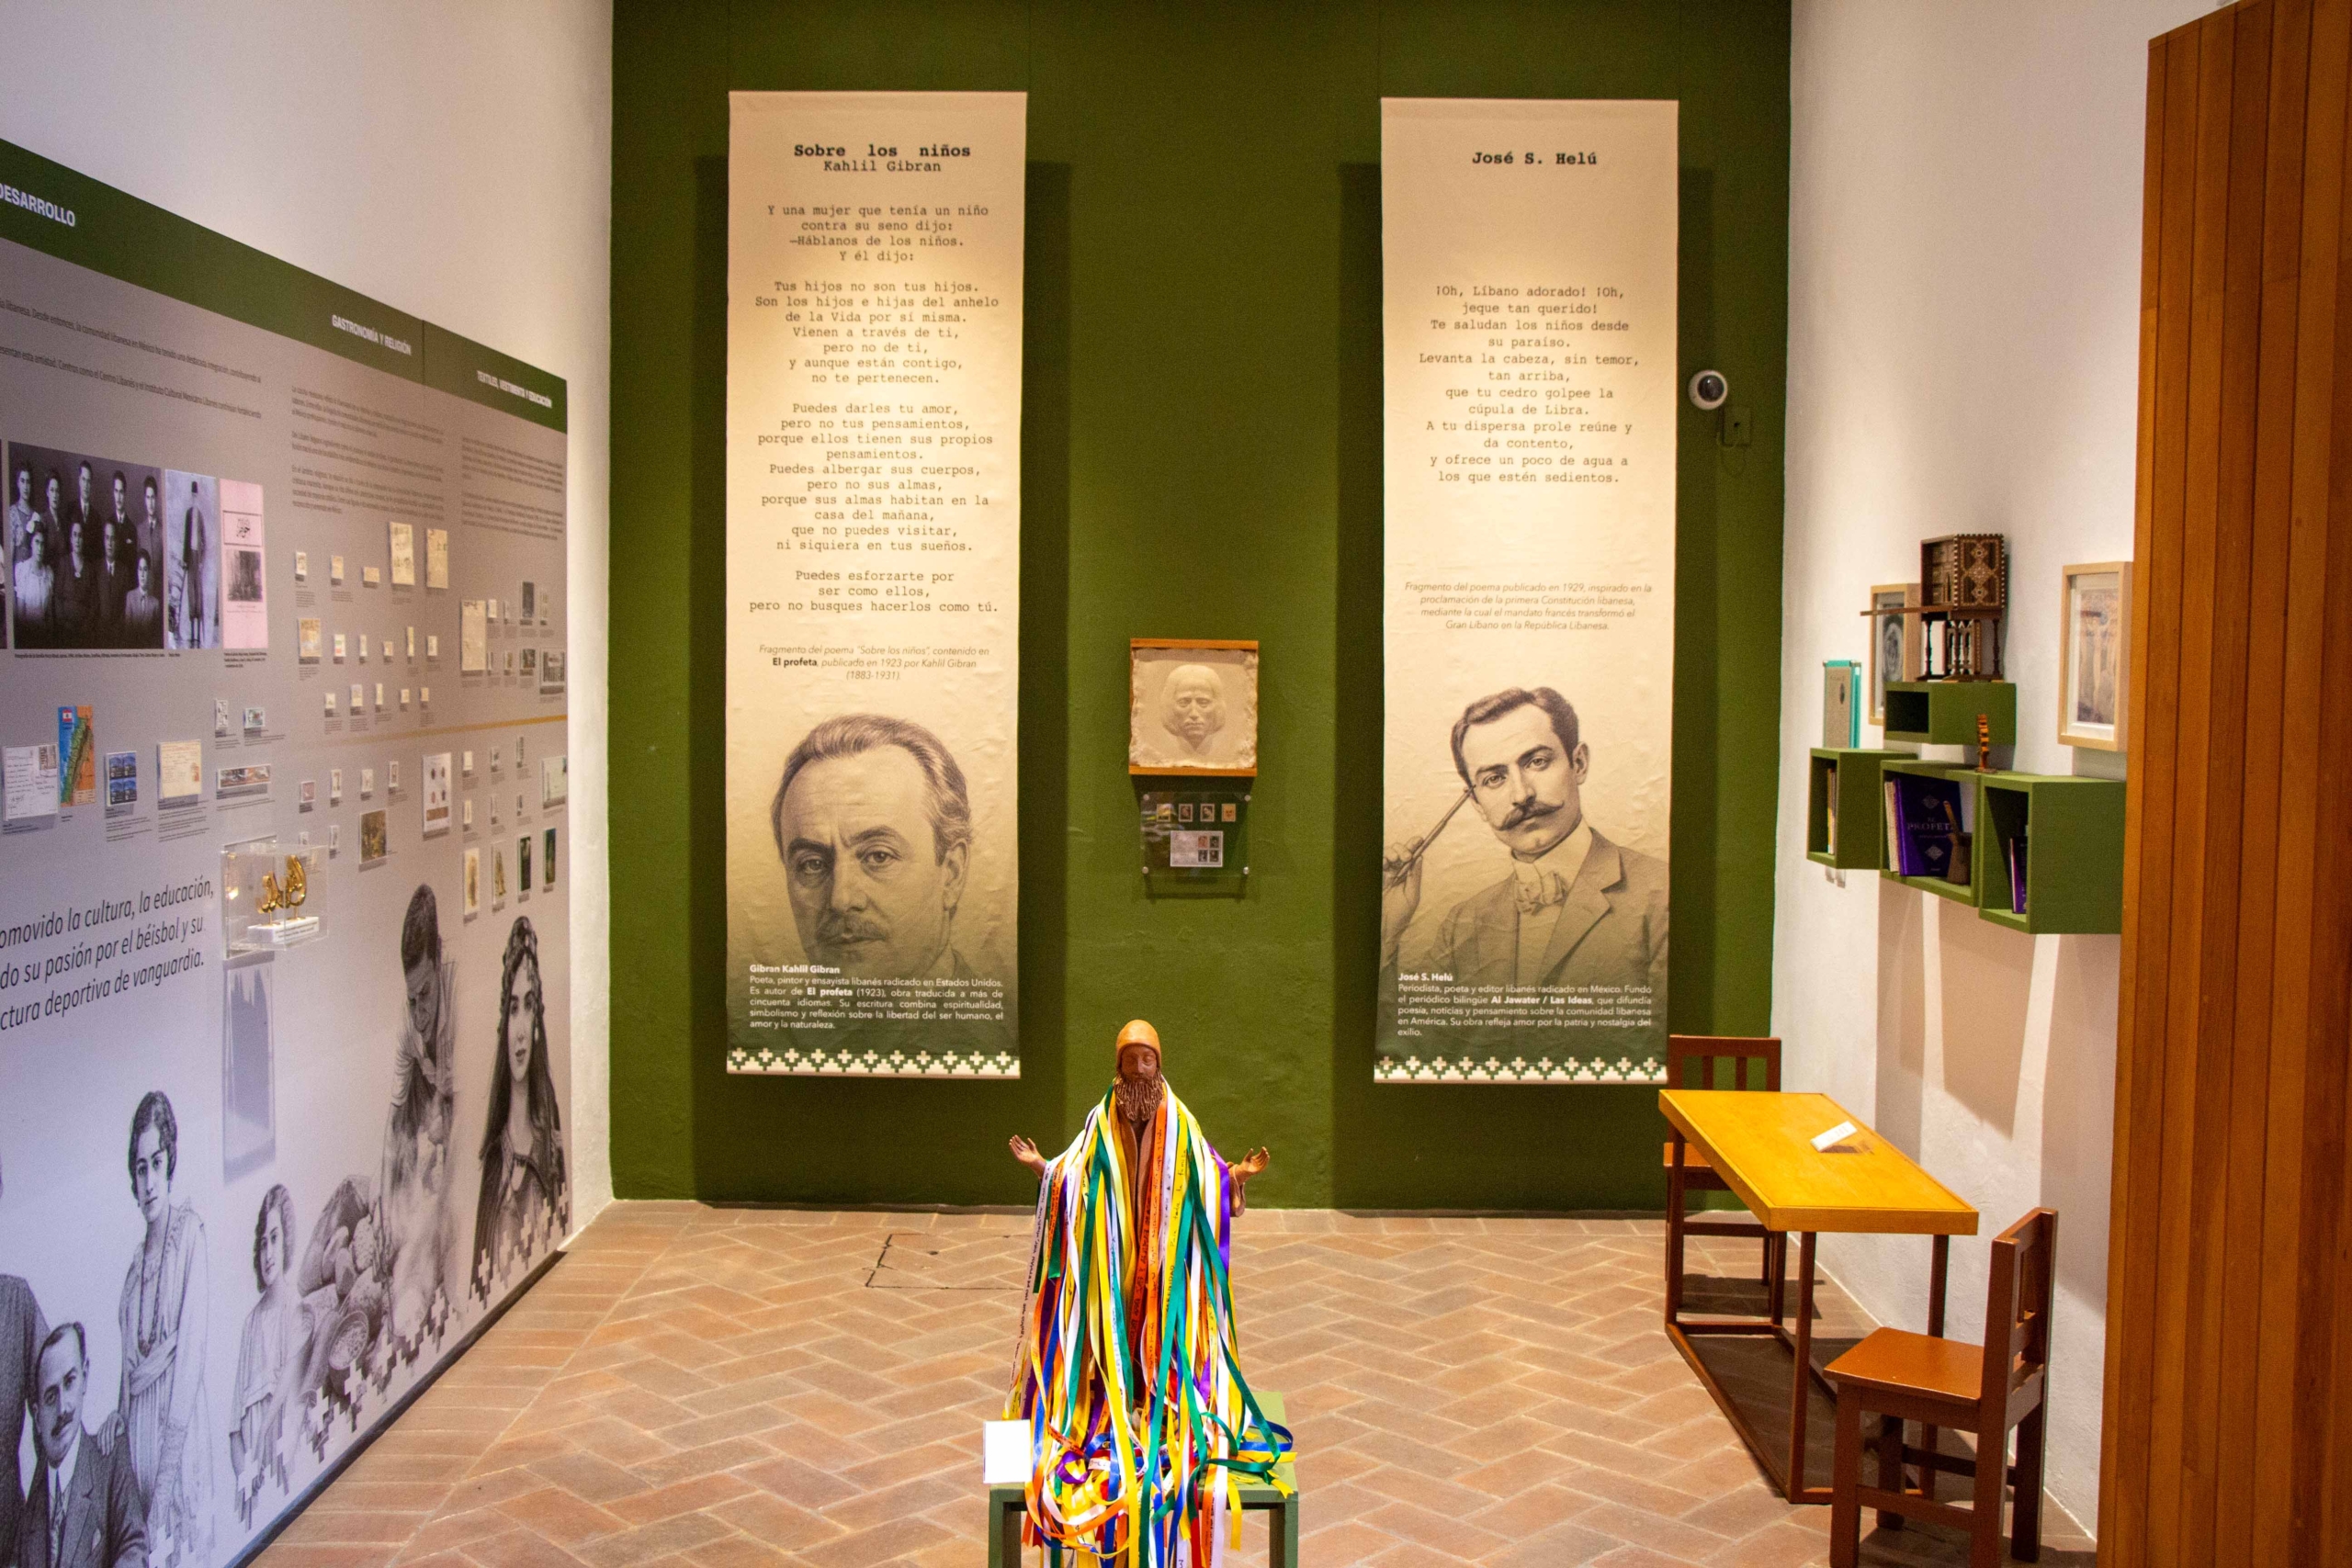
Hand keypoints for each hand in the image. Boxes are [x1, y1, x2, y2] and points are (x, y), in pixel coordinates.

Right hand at [1008, 1136, 1047, 1176]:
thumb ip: (1030, 1142)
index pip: (1020, 1143)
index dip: (1017, 1139)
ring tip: (1010, 1141)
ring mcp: (1020, 1154)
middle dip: (1014, 1142)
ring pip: (1015, 1148)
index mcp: (1025, 1148)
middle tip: (1012, 1138)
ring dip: (1012, 1145)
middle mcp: (1022, 1151)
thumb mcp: (1033, 1146)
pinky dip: (1012, 1148)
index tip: (1015, 1135)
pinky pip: (1014, 1152)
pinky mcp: (1018, 1157)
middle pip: (1017, 1145)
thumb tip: (1027, 1138)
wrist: (1035, 1160)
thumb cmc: (1035, 1153)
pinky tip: (1010, 1145)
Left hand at [1230, 1147, 1269, 1181]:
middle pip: (1262, 1157)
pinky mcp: (1259, 1169)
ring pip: (1264, 1161)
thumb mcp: (1247, 1158)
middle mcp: (1258, 1162)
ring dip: (1266, 1158)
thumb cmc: (1244, 1164)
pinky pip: (1263, 1165)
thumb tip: (1252, 1149)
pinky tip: (1267, 1158)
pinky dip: (1265, 1162)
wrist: (1242, 1170)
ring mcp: (1259, 1166)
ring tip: (1267, 1154)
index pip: (1260, 1154)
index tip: (1263, 1147)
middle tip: (1265, 1150)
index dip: (1262, 1151)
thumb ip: (1249, 1154)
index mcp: (1255, 1159)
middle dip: (1264, 1154)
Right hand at [1380, 838, 1423, 961]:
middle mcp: (1396, 872)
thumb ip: (1415, 877)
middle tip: (1406, 856)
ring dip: (1392, 852)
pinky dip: (1381, 859)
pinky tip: (1385, 863)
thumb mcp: (1412, 896)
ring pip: (1387, 854)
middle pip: (1398, 851)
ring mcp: (1384, 874)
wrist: (1385, 929)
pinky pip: (1377, 863)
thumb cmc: (1400, 916)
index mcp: (1407, 875)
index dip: (1414, 845)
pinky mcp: (1376, 877)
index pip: (1411, 856)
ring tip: (1395, 859)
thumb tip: (1420, 857)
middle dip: (1403, 848)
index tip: (1419, 840)